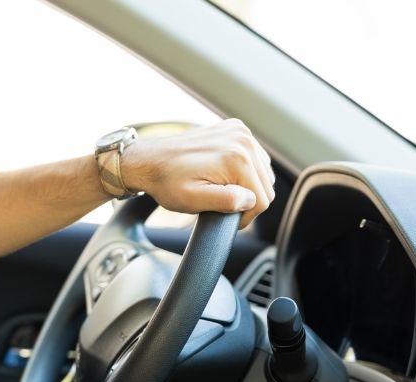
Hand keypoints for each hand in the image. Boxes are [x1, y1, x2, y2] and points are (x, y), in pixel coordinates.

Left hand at [123, 119, 275, 228]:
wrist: (149, 160)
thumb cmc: (167, 182)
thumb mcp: (192, 199)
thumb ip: (224, 201)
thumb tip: (250, 200)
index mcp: (237, 158)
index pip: (262, 199)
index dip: (246, 216)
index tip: (225, 218)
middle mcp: (243, 141)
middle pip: (266, 185)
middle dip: (247, 200)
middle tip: (221, 206)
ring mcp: (240, 132)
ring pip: (263, 172)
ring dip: (247, 185)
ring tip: (220, 190)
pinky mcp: (235, 129)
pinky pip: (254, 157)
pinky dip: (244, 170)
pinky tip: (224, 175)